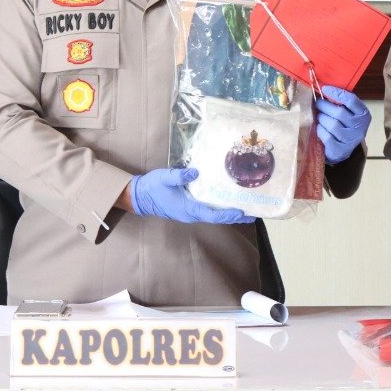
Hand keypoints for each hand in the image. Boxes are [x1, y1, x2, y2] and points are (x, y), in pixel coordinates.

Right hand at [130, 167, 253, 224]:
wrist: (138, 196)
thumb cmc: (152, 187)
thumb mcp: (165, 178)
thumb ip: (180, 176)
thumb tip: (196, 172)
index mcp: (187, 209)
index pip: (212, 214)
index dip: (227, 214)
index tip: (241, 213)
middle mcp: (191, 214)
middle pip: (216, 218)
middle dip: (233, 217)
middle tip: (252, 215)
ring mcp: (189, 213)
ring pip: (212, 215)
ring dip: (228, 214)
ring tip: (244, 212)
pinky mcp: (187, 209)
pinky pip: (207, 211)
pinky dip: (219, 210)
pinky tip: (225, 204)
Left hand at [314, 85, 370, 163]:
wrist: (343, 149)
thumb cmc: (344, 125)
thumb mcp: (348, 113)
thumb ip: (341, 102)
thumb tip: (324, 89)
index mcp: (363, 115)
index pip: (351, 100)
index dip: (337, 93)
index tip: (324, 89)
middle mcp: (360, 127)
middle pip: (339, 112)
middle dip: (325, 106)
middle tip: (318, 103)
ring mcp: (351, 140)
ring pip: (332, 124)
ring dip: (322, 119)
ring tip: (320, 117)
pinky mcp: (340, 149)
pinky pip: (326, 136)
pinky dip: (320, 130)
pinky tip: (321, 128)